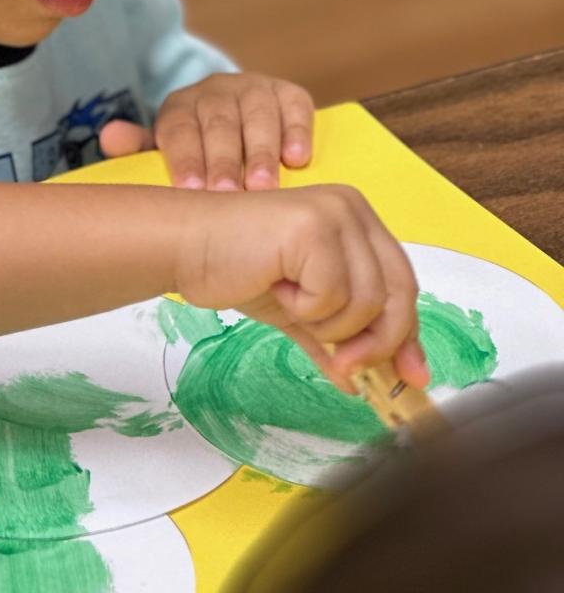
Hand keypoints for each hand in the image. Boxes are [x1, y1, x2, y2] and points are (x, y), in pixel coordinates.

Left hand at [101, 73, 313, 189]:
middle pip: (219, 123)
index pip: (179, 129)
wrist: (235, 120)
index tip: (192, 191)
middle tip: (229, 195)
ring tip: (264, 187)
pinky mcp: (288, 93)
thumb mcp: (164, 151)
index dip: (185, 158)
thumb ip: (137, 149)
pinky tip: (297, 159)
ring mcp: (254, 89)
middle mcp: (216, 91)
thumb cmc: (195, 151)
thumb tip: (110, 137)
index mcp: (180, 107)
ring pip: (258, 115)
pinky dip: (298, 131)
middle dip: (224, 160)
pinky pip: (295, 107)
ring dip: (261, 151)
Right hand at [174, 183, 428, 388]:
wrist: (183, 245)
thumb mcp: (298, 310)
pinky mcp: (313, 229)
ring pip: (366, 302)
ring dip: (327, 324)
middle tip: (347, 368)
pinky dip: (304, 308)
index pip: (402, 284)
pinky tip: (276, 287)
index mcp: (357, 220)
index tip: (410, 375)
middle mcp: (353, 210)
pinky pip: (331, 296)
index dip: (407, 333)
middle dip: (376, 342)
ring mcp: (335, 215)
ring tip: (289, 303)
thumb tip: (362, 383)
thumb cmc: (234, 266)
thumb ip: (334, 339)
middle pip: (398, 294)